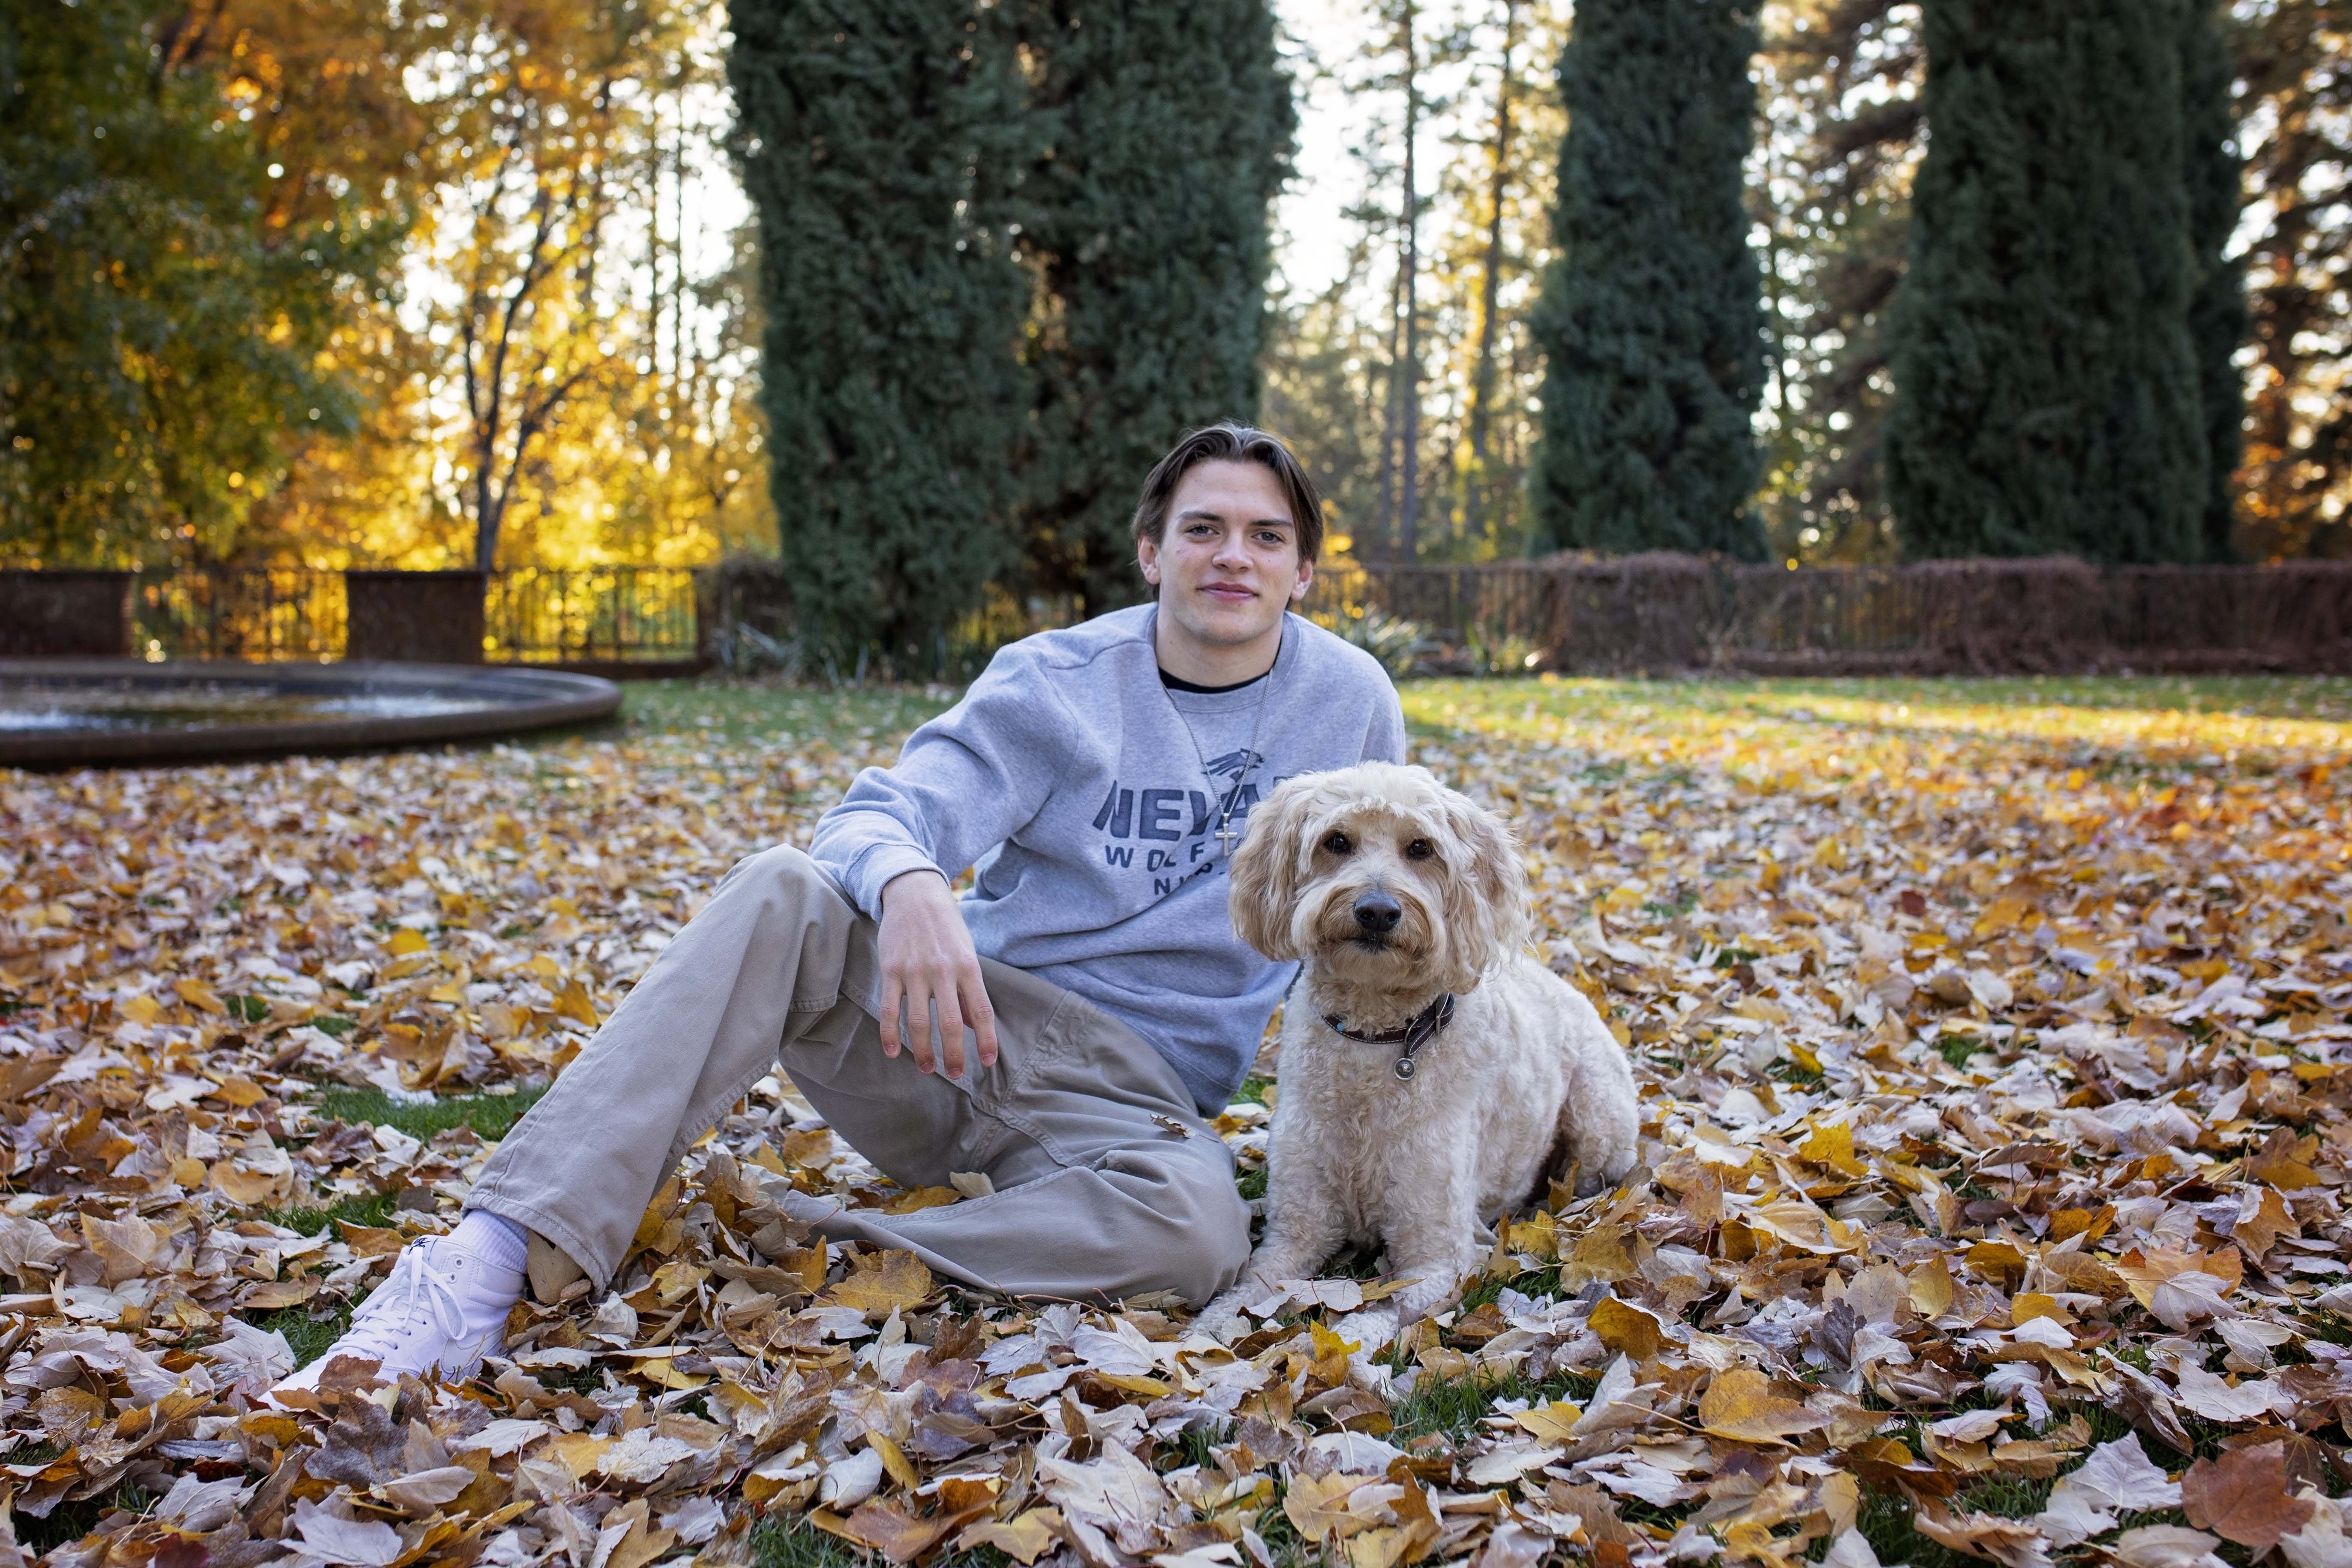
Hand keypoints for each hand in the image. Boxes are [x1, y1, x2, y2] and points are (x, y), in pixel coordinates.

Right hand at [875, 870, 998, 1078]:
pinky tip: (893, 1052)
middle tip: (956, 1075)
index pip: (981, 1012)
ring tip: (928, 1069)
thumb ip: (969, 990)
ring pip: (918, 1023)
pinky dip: (890, 1034)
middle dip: (953, 1055)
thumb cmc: (946, 928)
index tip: (986, 1063)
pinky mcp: (891, 970)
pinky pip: (890, 1009)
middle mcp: (943, 971)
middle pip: (949, 1024)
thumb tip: (971, 1026)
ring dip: (923, 1051)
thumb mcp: (966, 953)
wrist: (915, 894)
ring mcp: (915, 971)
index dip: (985, 1041)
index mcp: (968, 967)